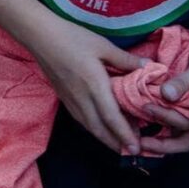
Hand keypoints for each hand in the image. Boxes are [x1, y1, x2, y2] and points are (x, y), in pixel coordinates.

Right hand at [23, 18, 145, 154]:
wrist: (39, 36)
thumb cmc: (72, 37)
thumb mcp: (102, 45)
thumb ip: (125, 59)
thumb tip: (149, 66)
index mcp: (94, 85)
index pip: (111, 117)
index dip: (124, 135)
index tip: (136, 148)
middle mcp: (81, 97)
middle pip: (100, 129)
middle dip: (116, 144)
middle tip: (133, 152)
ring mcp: (70, 99)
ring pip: (89, 127)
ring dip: (105, 139)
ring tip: (120, 144)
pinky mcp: (63, 97)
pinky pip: (81, 119)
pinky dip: (94, 128)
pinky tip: (100, 128)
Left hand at [138, 36, 188, 154]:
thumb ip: (184, 83)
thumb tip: (165, 95)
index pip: (185, 124)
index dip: (165, 117)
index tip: (147, 107)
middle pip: (182, 141)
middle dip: (161, 145)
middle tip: (138, 144)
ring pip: (176, 132)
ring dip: (159, 135)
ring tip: (138, 135)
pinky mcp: (188, 105)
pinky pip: (174, 117)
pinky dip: (161, 119)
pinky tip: (145, 116)